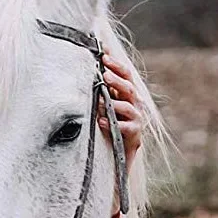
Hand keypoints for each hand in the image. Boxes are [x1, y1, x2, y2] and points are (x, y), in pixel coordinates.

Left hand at [99, 49, 143, 172]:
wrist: (117, 163)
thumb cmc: (106, 133)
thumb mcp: (100, 112)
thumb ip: (96, 96)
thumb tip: (82, 76)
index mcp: (126, 96)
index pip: (124, 75)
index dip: (116, 64)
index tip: (103, 54)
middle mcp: (134, 106)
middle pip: (129, 87)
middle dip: (117, 78)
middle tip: (104, 73)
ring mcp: (136, 121)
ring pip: (129, 106)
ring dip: (115, 101)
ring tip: (101, 98)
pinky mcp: (135, 138)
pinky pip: (127, 128)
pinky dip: (115, 124)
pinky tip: (101, 122)